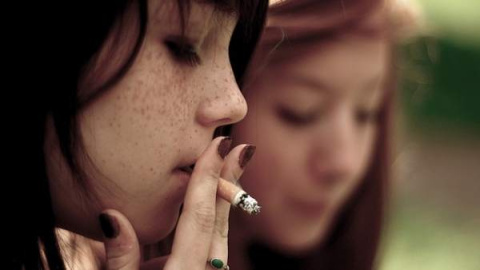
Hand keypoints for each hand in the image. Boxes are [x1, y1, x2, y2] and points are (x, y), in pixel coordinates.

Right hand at [99, 137, 254, 269]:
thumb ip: (121, 259)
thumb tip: (111, 214)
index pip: (200, 215)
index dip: (209, 177)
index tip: (222, 146)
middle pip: (219, 220)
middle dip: (228, 181)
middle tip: (240, 149)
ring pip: (218, 234)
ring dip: (220, 201)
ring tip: (225, 168)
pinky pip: (209, 249)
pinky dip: (209, 225)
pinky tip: (200, 209)